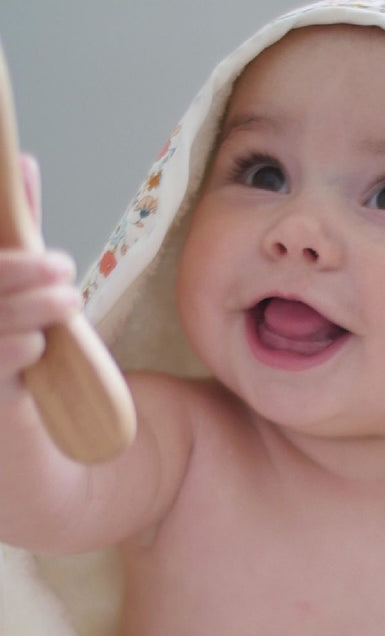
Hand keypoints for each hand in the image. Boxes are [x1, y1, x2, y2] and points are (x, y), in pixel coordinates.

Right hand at [0, 155, 80, 395]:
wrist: (5, 413)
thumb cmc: (7, 329)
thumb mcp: (11, 277)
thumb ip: (13, 227)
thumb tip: (24, 163)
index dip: (14, 261)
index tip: (49, 255)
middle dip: (20, 270)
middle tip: (63, 268)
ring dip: (32, 306)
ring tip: (68, 300)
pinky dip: (23, 346)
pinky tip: (39, 343)